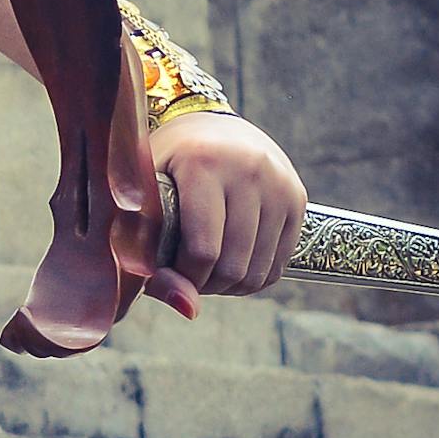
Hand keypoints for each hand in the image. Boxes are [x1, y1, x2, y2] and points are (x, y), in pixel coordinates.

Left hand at [144, 114, 308, 314]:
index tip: (164, 272)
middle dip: (203, 285)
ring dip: (227, 286)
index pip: (202, 251)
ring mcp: (280, 183)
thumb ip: (146, 252)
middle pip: (233, 266)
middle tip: (183, 272)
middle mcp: (250, 169)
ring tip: (204, 269)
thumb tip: (189, 310)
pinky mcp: (298, 197)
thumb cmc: (161, 168)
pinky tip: (228, 263)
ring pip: (258, 272)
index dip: (180, 278)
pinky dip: (251, 278)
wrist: (206, 128)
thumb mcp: (140, 199)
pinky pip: (278, 265)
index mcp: (203, 163)